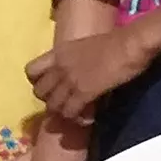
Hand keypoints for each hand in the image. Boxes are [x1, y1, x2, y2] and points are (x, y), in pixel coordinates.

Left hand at [27, 28, 153, 123]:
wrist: (131, 44)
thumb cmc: (117, 41)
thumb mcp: (87, 47)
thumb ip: (77, 59)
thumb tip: (81, 70)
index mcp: (59, 53)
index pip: (30, 71)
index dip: (37, 83)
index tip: (51, 87)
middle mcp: (59, 67)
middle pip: (39, 92)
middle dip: (50, 100)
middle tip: (65, 103)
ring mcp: (70, 80)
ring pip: (52, 105)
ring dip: (63, 112)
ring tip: (77, 113)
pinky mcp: (84, 92)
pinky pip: (70, 112)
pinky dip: (77, 118)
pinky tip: (88, 118)